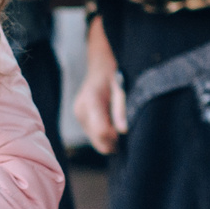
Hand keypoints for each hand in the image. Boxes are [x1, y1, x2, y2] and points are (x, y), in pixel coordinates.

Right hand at [76, 21, 124, 154]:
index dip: (116, 139)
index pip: (101, 131)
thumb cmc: (115, 73)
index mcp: (91, 100)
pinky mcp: (81, 118)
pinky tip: (116, 127)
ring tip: (124, 131)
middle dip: (114, 142)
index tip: (128, 137)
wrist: (100, 65)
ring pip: (95, 139)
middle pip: (97, 139)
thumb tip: (123, 131)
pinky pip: (94, 134)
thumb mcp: (122, 88)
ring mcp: (79, 115)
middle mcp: (81, 110)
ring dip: (109, 140)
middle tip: (129, 138)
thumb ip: (121, 109)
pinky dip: (105, 135)